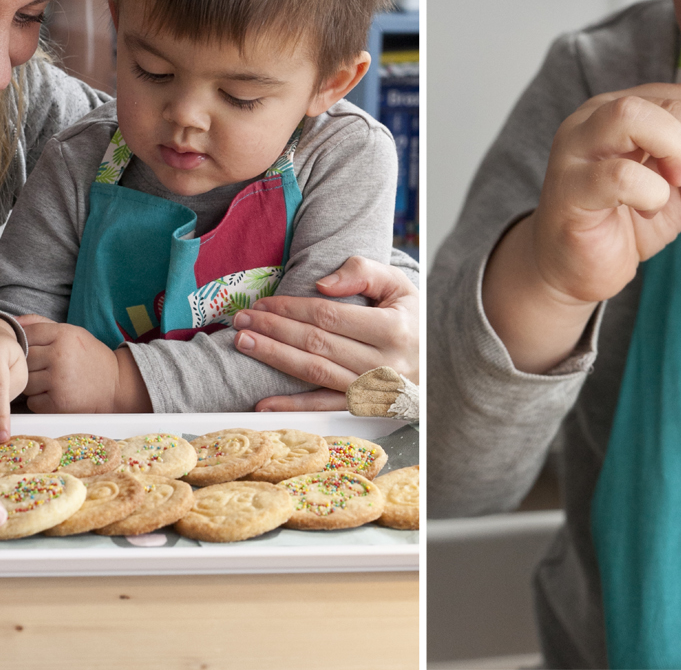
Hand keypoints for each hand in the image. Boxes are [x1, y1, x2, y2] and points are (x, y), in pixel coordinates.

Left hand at [15, 317, 149, 413]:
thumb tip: (13, 321)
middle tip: (45, 368)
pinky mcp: (57, 403)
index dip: (27, 343)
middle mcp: (59, 356)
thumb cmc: (90, 358)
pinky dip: (40, 400)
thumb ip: (42, 324)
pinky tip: (56, 394)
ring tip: (52, 382)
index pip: (27, 334)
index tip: (35, 350)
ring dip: (34, 384)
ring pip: (26, 382)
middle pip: (24, 359)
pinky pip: (33, 401)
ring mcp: (57, 381)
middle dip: (30, 365)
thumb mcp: (73, 333)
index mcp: (64, 335)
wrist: (116, 385)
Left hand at [232, 257, 419, 410]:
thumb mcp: (399, 286)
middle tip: (241, 320)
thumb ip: (363, 272)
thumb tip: (321, 285)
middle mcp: (382, 363)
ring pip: (314, 372)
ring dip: (275, 358)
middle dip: (274, 330)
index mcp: (392, 329)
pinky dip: (293, 407)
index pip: (328, 317)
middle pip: (316, 343)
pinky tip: (264, 404)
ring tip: (244, 344)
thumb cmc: (413, 319)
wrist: (440, 362)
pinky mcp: (365, 409)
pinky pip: (324, 407)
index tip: (263, 303)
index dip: (291, 309)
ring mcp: (373, 390)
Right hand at [527, 82, 680, 306]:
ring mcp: (576, 150)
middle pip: (666, 101)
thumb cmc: (621, 224)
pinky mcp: (569, 189)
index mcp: (623, 110)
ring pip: (631, 115)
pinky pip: (617, 176)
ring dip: (676, 146)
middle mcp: (595, 118)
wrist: (570, 272)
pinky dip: (650, 192)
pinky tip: (652, 211)